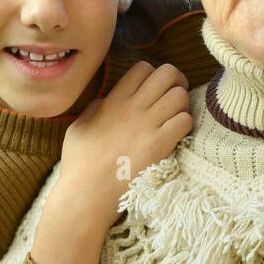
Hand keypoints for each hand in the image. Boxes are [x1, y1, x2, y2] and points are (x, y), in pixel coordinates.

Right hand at [56, 61, 192, 224]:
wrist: (87, 195)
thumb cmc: (79, 165)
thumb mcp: (78, 128)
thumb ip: (94, 109)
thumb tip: (105, 100)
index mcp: (113, 101)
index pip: (143, 68)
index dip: (153, 75)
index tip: (154, 91)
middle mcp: (132, 108)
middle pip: (168, 73)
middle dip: (176, 81)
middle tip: (174, 98)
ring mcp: (147, 125)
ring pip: (180, 95)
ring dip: (183, 104)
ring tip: (175, 118)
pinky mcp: (159, 144)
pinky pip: (185, 120)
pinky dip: (185, 125)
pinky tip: (176, 135)